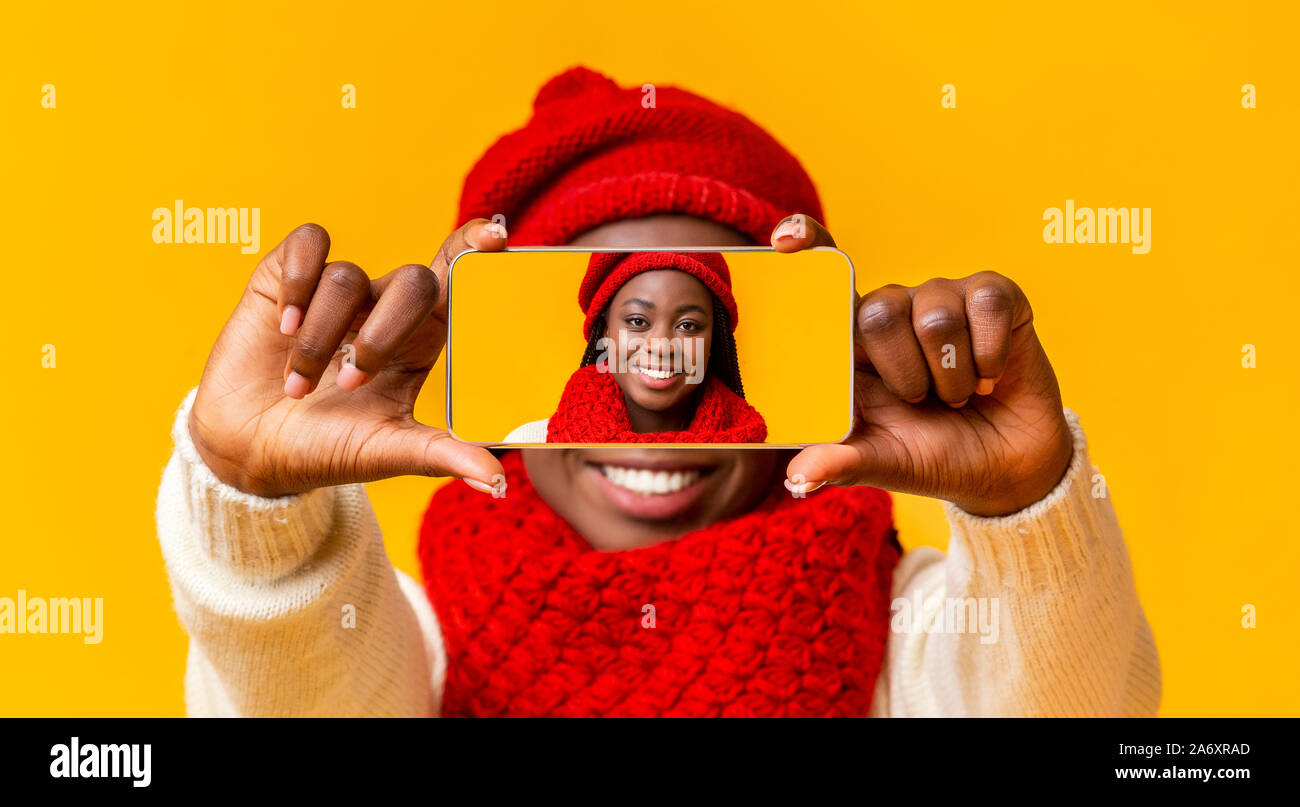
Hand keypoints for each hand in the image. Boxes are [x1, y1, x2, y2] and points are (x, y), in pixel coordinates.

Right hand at [188, 219, 509, 497]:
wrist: (247, 451)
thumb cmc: (326, 450)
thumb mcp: (386, 453)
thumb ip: (441, 456)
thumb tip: (498, 483)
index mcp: (421, 341)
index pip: (460, 280)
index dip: (476, 250)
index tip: (496, 236)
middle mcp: (383, 308)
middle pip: (413, 281)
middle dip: (382, 333)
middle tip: (348, 383)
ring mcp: (337, 292)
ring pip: (348, 277)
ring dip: (320, 338)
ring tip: (297, 387)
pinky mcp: (286, 278)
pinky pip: (308, 246)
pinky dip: (297, 283)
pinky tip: (282, 326)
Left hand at [772, 215, 1073, 516]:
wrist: (1006, 470)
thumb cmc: (932, 456)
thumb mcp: (884, 463)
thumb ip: (840, 462)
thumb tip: (798, 478)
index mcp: (854, 344)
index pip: (824, 281)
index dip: (806, 248)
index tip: (783, 241)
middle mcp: (893, 311)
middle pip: (879, 309)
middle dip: (905, 373)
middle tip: (921, 400)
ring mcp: (942, 299)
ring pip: (936, 315)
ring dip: (953, 376)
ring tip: (959, 396)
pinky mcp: (993, 296)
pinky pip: (986, 303)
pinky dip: (990, 355)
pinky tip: (992, 376)